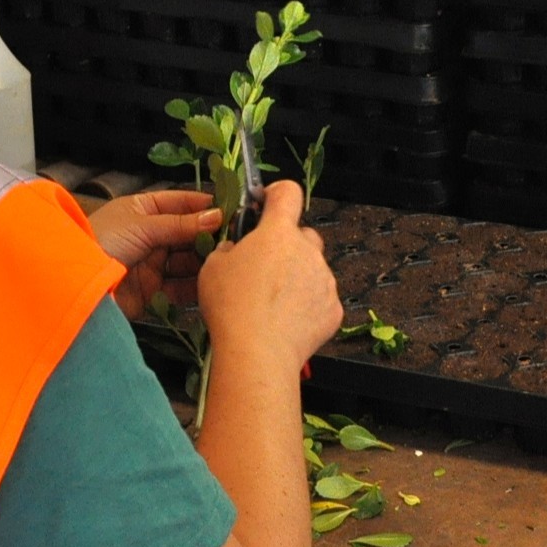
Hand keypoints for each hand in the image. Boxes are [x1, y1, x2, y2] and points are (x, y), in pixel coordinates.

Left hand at [88, 188, 222, 319]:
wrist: (75, 282)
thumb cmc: (103, 240)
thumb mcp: (143, 225)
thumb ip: (181, 224)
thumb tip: (217, 216)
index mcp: (143, 211)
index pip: (181, 203)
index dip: (204, 206)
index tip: (232, 209)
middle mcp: (150, 236)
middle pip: (188, 235)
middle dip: (209, 237)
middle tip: (237, 240)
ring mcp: (152, 265)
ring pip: (187, 263)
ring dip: (205, 263)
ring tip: (228, 262)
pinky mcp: (152, 293)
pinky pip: (180, 289)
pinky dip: (195, 288)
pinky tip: (213, 284)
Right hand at [195, 181, 339, 373]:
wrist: (257, 353)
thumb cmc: (231, 307)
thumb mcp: (213, 267)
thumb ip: (229, 248)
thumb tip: (236, 249)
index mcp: (278, 232)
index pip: (288, 193)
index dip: (276, 194)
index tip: (266, 203)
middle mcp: (308, 250)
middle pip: (303, 235)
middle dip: (286, 245)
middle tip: (263, 267)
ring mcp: (325, 280)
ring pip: (313, 268)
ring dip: (296, 277)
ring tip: (271, 302)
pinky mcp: (333, 309)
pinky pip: (320, 298)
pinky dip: (307, 305)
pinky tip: (285, 321)